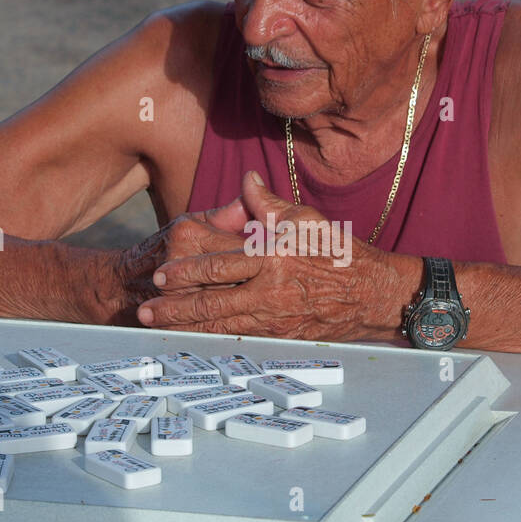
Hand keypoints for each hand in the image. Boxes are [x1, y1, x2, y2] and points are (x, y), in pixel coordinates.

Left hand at [136, 171, 413, 340]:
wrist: (373, 295)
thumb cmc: (340, 253)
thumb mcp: (307, 220)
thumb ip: (270, 203)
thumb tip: (246, 180)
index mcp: (274, 256)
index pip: (219, 266)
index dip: (186, 272)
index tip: (162, 275)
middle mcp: (272, 290)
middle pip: (212, 302)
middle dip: (175, 307)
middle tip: (147, 309)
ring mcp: (278, 318)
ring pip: (222, 326)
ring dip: (187, 328)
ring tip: (158, 327)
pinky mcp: (283, 338)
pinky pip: (240, 340)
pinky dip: (213, 341)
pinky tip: (193, 341)